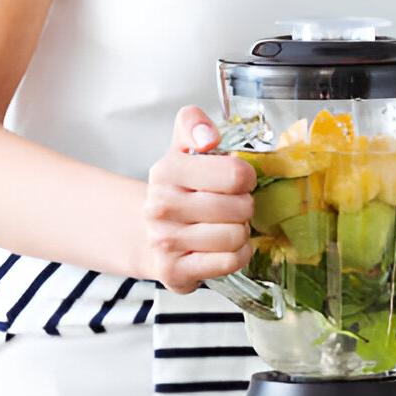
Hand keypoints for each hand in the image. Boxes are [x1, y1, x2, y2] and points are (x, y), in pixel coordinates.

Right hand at [143, 106, 256, 292]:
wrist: (149, 234)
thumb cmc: (178, 192)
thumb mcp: (182, 149)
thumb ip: (193, 125)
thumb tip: (208, 136)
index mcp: (167, 170)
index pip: (235, 173)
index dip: (246, 178)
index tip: (237, 182)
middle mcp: (161, 206)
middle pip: (241, 207)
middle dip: (244, 208)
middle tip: (231, 208)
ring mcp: (165, 241)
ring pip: (236, 236)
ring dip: (240, 233)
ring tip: (225, 228)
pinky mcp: (175, 271)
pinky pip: (230, 261)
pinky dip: (237, 255)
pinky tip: (224, 248)